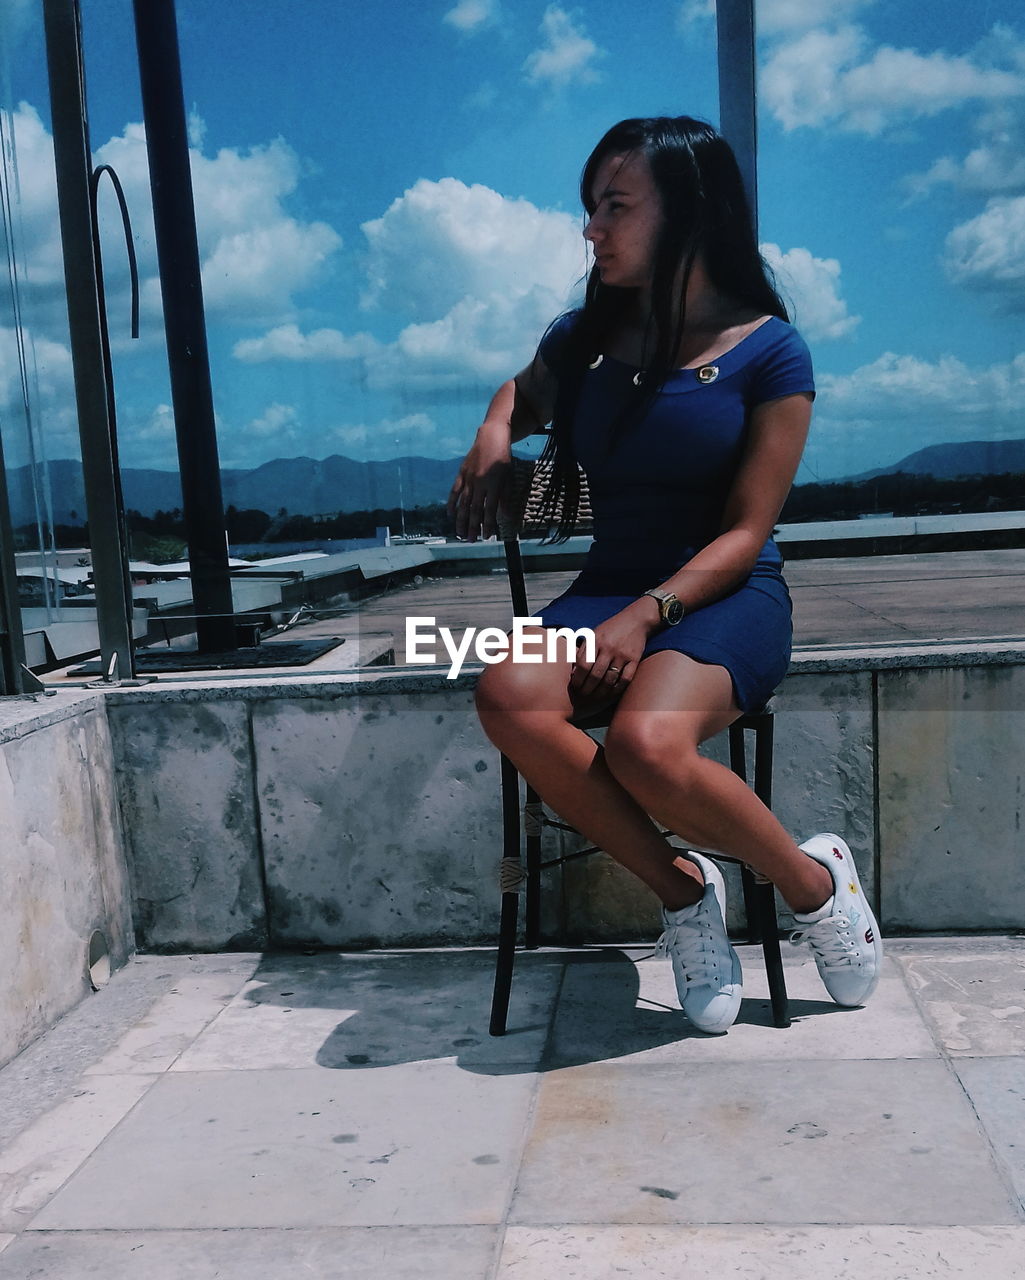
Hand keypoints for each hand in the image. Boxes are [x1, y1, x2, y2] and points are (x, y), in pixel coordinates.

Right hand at [446, 420, 510, 541]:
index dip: (488, 524)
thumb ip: (505, 497)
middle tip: (471, 540)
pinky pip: (455, 491)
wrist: (491, 437)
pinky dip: (452, 504)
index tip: (486, 537)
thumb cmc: (503, 458)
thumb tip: (507, 517)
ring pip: (463, 503)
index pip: (490, 509)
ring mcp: (468, 478)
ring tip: (460, 533)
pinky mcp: (461, 473)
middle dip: (473, 526)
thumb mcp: (508, 477)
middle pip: (474, 509)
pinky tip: (450, 515)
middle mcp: (480, 483)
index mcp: (493, 484)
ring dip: (461, 520)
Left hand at [568, 597, 661, 701]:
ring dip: (601, 692)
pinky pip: (625, 679)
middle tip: (583, 695)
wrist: (636, 620)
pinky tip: (611, 693)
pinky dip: (617, 689)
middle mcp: (609, 648)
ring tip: (594, 697)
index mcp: (596, 640)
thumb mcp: (593, 634)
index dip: (577, 678)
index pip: (583, 665)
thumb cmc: (611, 628)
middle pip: (595, 675)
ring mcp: (622, 655)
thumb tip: (573, 672)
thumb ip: (582, 651)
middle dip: (587, 689)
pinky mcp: (635, 659)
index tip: (575, 686)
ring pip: (610, 680)